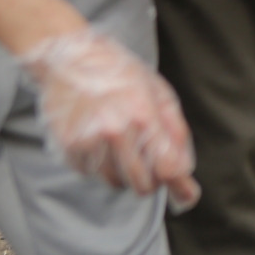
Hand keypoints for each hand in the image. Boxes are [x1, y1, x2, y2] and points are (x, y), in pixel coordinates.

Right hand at [17, 28, 199, 208]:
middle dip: (152, 179)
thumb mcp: (160, 92)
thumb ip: (176, 134)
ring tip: (121, 143)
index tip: (186, 195)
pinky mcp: (68, 149)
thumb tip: (185, 175)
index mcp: (143, 114)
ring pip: (116, 183)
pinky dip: (100, 165)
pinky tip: (99, 140)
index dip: (179, 185)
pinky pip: (92, 175)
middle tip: (150, 160)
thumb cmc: (120, 74)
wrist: (70, 59)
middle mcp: (114, 131)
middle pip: (142, 185)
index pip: (166, 168)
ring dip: (125, 173)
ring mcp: (88, 141)